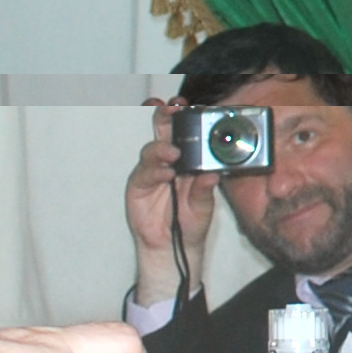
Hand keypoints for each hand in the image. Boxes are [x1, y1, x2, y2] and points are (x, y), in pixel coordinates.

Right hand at [124, 108, 220, 298]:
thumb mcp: (204, 205)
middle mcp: (168, 160)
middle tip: (173, 109)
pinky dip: (155, 171)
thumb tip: (212, 174)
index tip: (191, 105)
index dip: (185, 117)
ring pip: (152, 150)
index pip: (185, 131)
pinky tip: (165, 174)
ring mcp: (152, 171)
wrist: (174, 247)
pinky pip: (145, 173)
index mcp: (188, 159)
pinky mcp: (138, 185)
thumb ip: (205, 189)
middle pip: (163, 130)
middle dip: (166, 116)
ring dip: (162, 148)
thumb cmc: (190, 221)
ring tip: (173, 154)